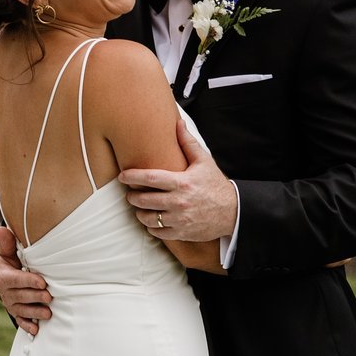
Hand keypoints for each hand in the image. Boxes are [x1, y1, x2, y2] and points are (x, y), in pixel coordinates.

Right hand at [0, 225, 51, 335]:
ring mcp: (12, 304)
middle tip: (49, 296)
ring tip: (48, 313)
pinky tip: (36, 330)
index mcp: (4, 277)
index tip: (42, 282)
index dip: (29, 281)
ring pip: (23, 310)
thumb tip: (1, 229)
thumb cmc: (10, 260)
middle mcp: (6, 293)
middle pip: (21, 296)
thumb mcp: (7, 251)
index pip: (16, 280)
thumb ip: (6, 242)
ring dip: (35, 312)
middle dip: (35, 297)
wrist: (5, 275)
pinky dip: (28, 326)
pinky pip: (21, 321)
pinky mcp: (17, 313)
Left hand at [119, 115, 237, 243]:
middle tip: (130, 194)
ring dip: (140, 213)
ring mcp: (179, 219)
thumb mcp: (204, 162)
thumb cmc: (216, 185)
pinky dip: (151, 227)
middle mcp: (179, 202)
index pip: (150, 178)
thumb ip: (188, 143)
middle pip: (144, 200)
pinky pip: (158, 232)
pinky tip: (151, 221)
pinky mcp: (182, 232)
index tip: (122, 176)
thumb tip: (178, 123)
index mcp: (182, 183)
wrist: (233, 212)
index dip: (132, 176)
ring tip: (139, 208)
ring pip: (148, 218)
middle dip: (132, 197)